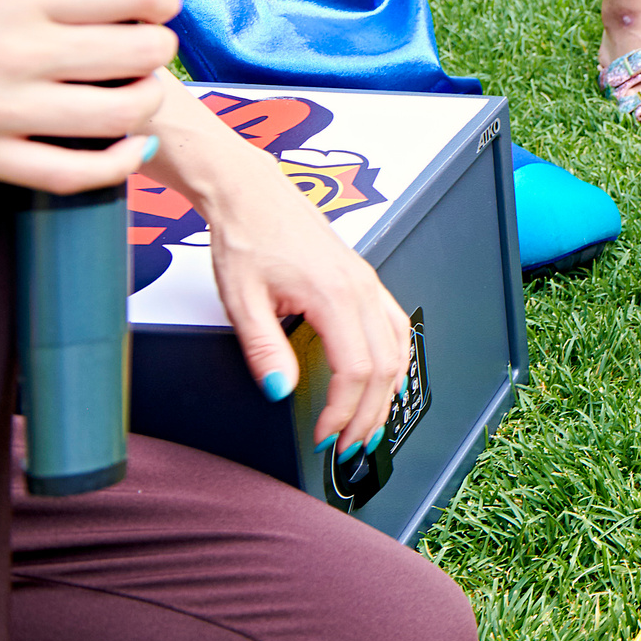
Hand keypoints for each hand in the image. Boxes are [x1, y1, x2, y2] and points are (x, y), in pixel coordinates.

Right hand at [0, 0, 178, 189]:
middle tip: (146, 46)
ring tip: (137, 91)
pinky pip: (75, 174)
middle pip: (137, 52)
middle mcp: (14, 53)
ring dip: (146, 101)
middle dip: (156, 47)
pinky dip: (118, 163)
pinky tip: (131, 147)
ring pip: (120, 114)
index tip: (159, 2)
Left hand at [201, 143, 409, 455]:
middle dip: (369, 414)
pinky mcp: (364, 280)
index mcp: (333, 294)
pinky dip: (394, 362)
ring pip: (398, 348)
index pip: (354, 369)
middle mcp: (360, 289)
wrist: (252, 194)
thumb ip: (264, 349)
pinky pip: (395, 326)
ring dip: (387, 393)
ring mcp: (367, 283)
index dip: (342, 410)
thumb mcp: (242, 300)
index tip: (323, 434)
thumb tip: (280, 390)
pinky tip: (384, 380)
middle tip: (347, 446)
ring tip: (369, 425)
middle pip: (385, 366)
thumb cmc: (246, 237)